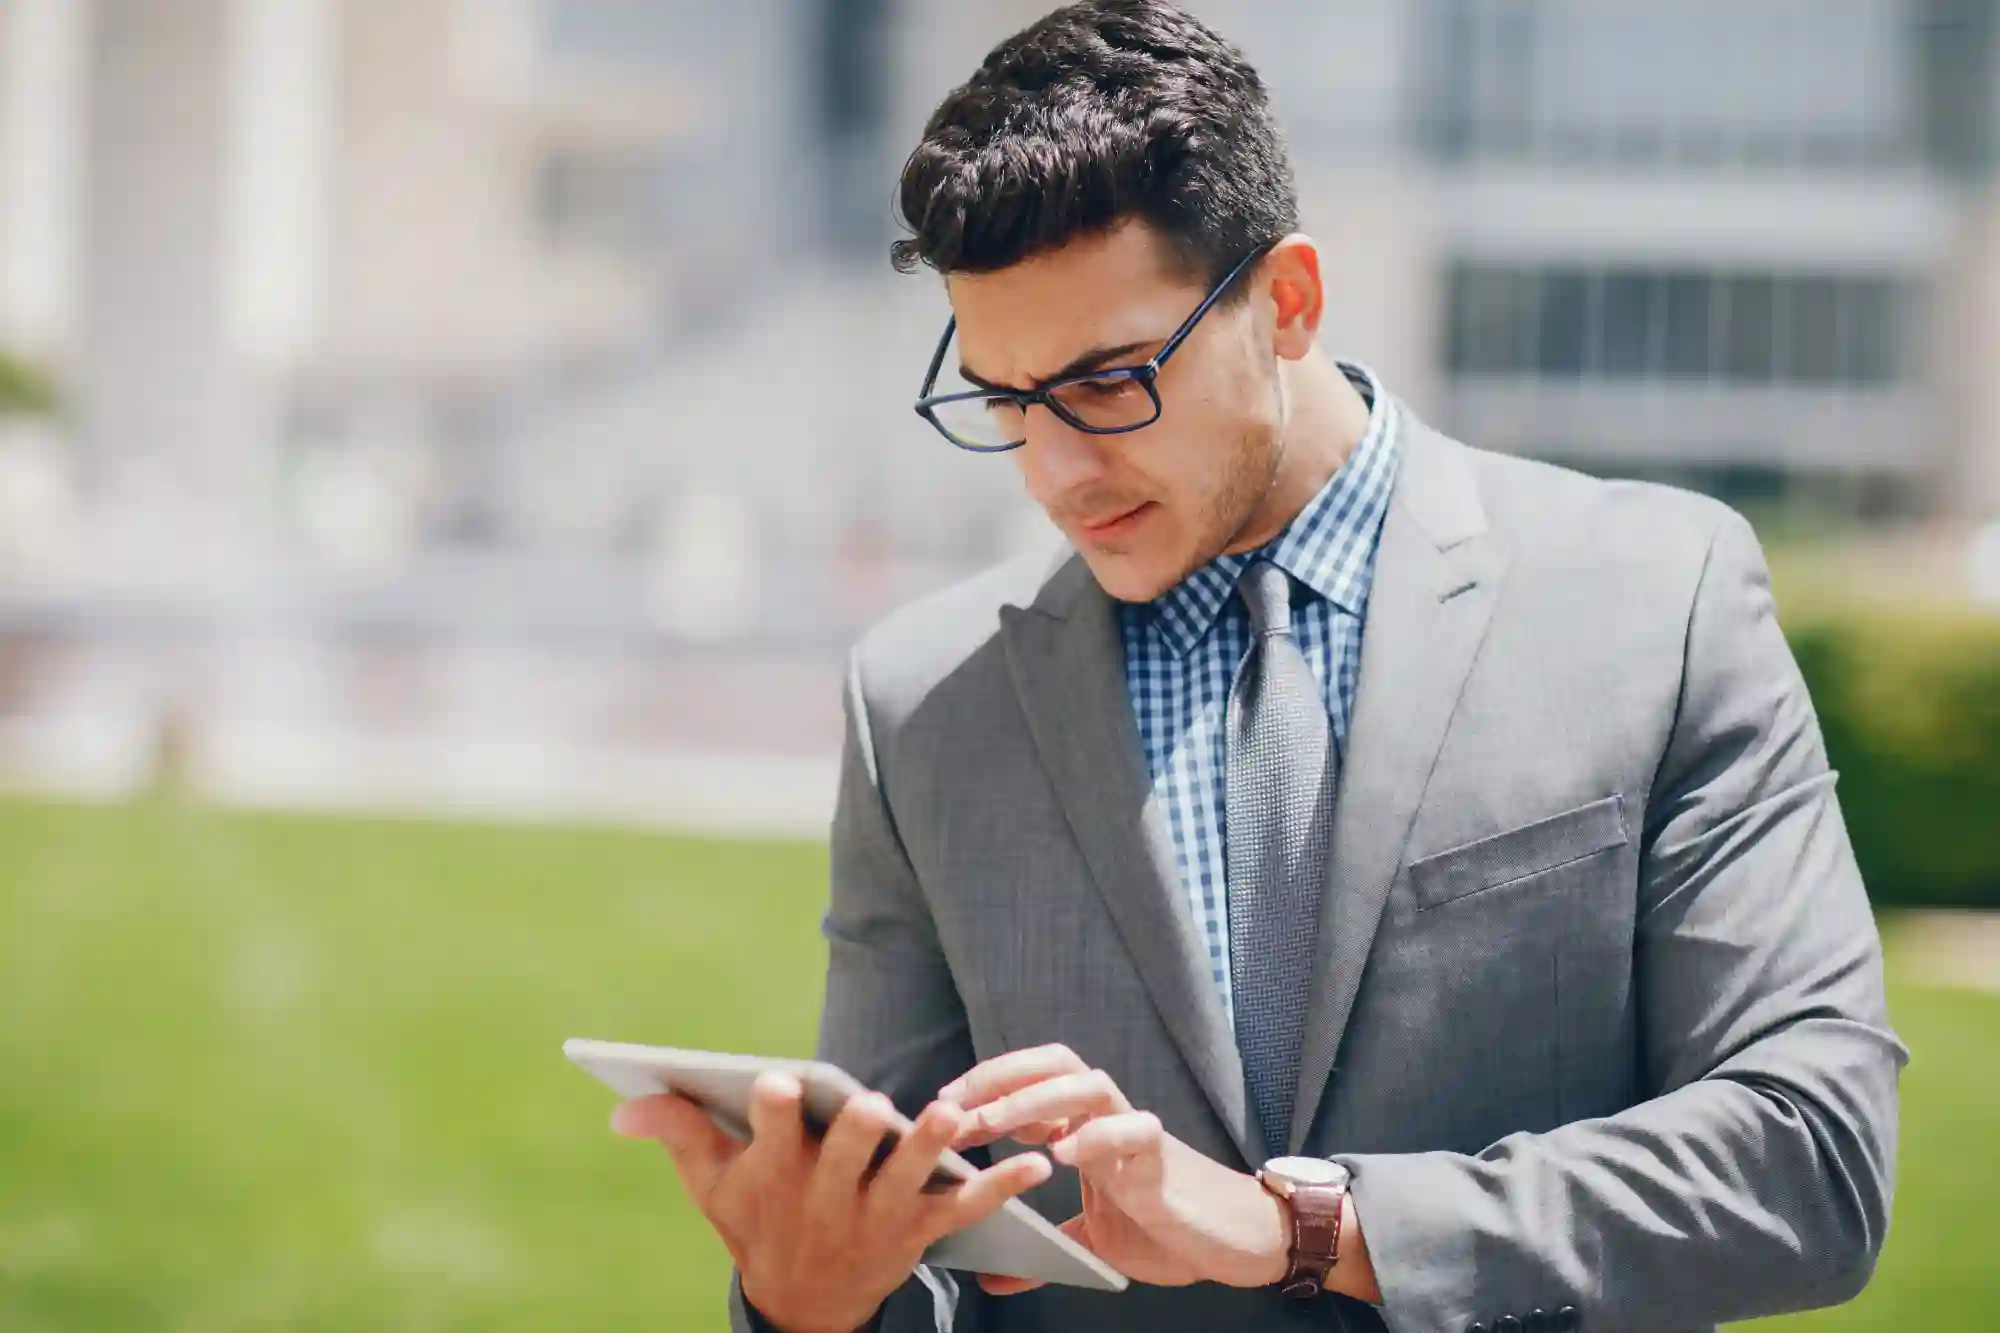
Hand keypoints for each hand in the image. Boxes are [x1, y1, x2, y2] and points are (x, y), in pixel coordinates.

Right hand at [614, 1072, 1051, 1332]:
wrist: (804, 1307)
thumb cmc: (756, 1222)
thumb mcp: (712, 1186)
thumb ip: (677, 1134)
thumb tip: (624, 1104)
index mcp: (775, 1176)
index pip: (770, 1136)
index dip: (774, 1112)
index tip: (776, 1084)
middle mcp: (827, 1199)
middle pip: (843, 1161)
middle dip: (854, 1135)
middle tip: (868, 1106)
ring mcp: (876, 1217)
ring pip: (907, 1181)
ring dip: (928, 1149)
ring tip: (951, 1117)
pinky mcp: (919, 1232)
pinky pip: (966, 1210)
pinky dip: (1002, 1188)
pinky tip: (1035, 1165)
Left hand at [940, 1044, 1292, 1293]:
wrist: (1233, 1240)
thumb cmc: (1165, 1227)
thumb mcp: (1091, 1242)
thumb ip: (1045, 1250)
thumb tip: (993, 1279)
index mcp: (1086, 1130)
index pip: (1032, 1083)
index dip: (986, 1086)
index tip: (941, 1106)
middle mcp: (1108, 1118)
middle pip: (1054, 1065)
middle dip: (1000, 1078)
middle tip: (952, 1105)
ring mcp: (1136, 1132)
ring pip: (1088, 1086)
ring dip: (1035, 1099)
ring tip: (991, 1124)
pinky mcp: (1163, 1158)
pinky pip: (1134, 1130)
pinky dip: (1098, 1137)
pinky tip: (1065, 1154)